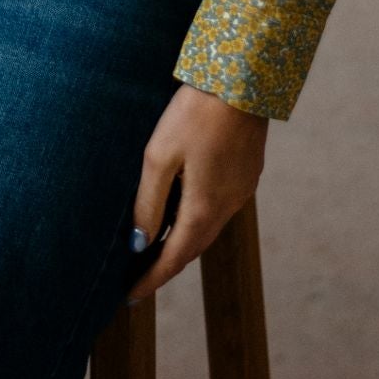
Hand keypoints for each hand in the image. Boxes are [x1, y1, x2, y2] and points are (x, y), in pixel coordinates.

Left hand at [124, 82, 268, 303]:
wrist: (243, 80)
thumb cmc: (195, 114)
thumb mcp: (159, 156)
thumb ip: (149, 202)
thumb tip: (139, 243)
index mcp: (204, 208)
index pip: (174, 258)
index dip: (152, 279)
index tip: (131, 298)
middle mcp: (228, 207)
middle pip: (193, 247)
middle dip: (166, 265)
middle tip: (140, 278)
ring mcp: (242, 191)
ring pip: (207, 228)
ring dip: (182, 242)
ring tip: (155, 250)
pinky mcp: (248, 174)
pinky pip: (219, 208)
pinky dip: (197, 220)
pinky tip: (182, 211)